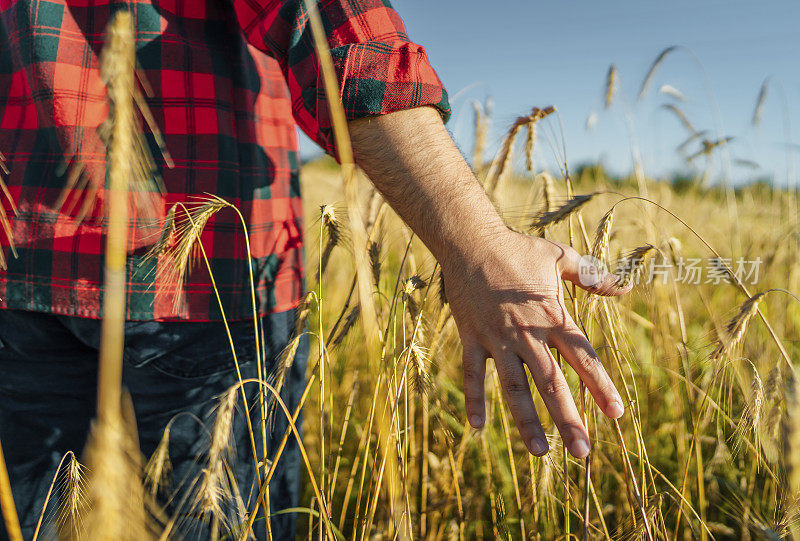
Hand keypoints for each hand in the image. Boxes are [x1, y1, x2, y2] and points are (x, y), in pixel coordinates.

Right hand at [442, 230, 628, 458]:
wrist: (471, 241)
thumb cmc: (518, 249)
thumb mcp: (560, 257)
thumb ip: (593, 276)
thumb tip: (625, 289)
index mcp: (552, 316)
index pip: (582, 357)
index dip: (600, 386)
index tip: (616, 414)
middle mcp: (527, 333)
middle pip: (551, 382)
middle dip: (568, 419)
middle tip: (582, 453)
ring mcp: (497, 338)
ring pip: (514, 386)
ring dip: (526, 420)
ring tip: (538, 452)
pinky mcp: (472, 337)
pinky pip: (473, 373)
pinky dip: (475, 398)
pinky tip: (478, 426)